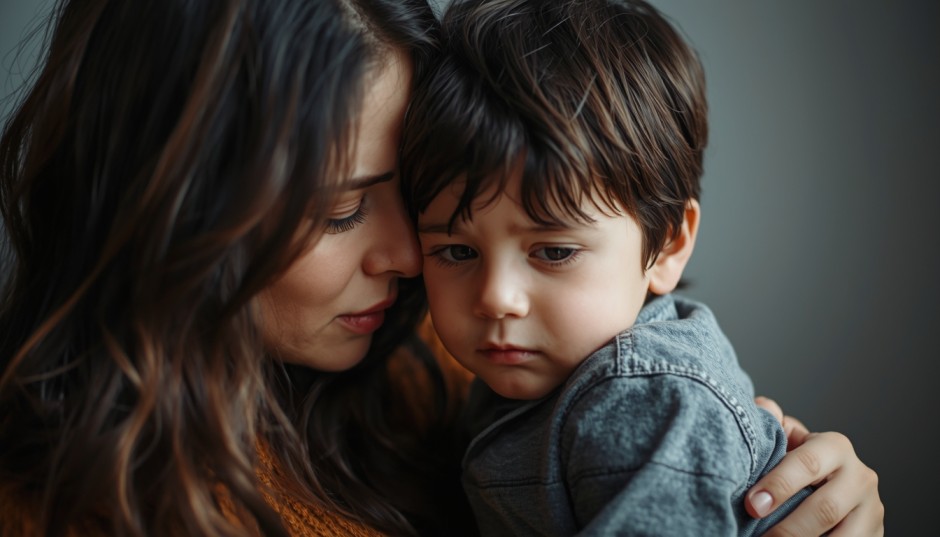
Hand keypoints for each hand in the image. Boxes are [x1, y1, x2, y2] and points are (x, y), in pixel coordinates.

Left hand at [748, 397, 883, 535]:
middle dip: (788, 527)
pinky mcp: (875, 534)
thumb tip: (763, 407)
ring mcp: (872, 510)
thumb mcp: (788, 440)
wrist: (833, 486)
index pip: (808, 463)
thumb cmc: (799, 462)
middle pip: (824, 508)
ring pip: (841, 536)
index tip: (752, 504)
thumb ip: (774, 425)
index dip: (779, 484)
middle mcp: (860, 477)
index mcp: (836, 447)